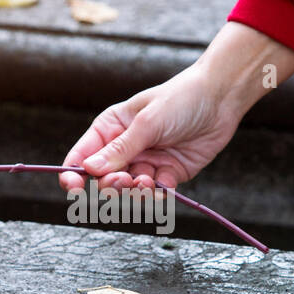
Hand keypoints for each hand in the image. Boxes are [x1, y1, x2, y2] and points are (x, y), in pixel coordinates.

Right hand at [59, 23, 293, 191]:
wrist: (220, 99)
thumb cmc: (179, 99)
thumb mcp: (146, 123)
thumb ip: (120, 149)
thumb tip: (89, 169)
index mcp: (110, 129)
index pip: (82, 156)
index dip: (73, 174)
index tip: (74, 188)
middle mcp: (125, 148)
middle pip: (104, 179)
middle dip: (111, 185)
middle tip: (126, 180)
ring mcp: (146, 162)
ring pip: (130, 190)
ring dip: (136, 192)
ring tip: (148, 181)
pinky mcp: (168, 173)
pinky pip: (155, 193)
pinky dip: (158, 193)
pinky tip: (165, 184)